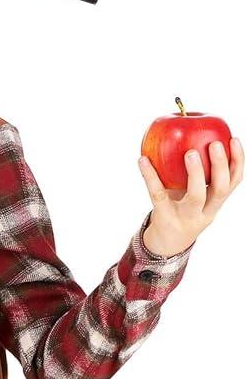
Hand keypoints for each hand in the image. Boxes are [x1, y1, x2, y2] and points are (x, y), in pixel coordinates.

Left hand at [138, 137, 242, 256]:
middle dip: (220, 166)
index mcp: (215, 204)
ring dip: (195, 173)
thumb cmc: (181, 211)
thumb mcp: (195, 196)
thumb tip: (197, 133)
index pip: (234, 182)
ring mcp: (185, 217)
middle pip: (220, 190)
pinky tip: (143, 159)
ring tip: (190, 151)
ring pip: (196, 196)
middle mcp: (204, 212)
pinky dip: (150, 176)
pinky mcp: (163, 217)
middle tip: (214, 144)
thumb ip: (199, 174)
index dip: (237, 161)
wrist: (164, 245)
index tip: (234, 139)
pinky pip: (158, 194)